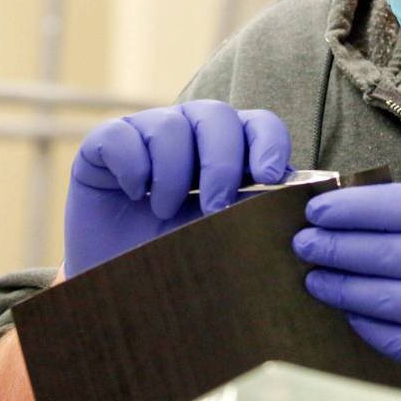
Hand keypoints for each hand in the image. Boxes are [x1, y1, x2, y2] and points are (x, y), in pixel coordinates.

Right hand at [64, 100, 291, 276]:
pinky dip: (133, 166)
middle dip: (222, 162)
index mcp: (231, 149)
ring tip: (164, 210)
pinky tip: (135, 194)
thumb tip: (295, 200)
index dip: (269, 142)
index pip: (260, 124)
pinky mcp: (104, 144)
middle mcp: (192, 132)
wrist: (121, 285)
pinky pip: (121, 135)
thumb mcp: (224, 236)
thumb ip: (255, 212)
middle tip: (215, 208)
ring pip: (170, 124)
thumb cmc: (182, 256)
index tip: (269, 176)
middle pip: (216, 116)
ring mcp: (147, 133)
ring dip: (173, 172)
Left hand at [292, 183, 400, 397]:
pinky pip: (387, 335)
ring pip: (372, 295)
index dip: (344, 209)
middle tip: (303, 244)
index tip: (316, 211)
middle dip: (328, 246)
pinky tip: (348, 310)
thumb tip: (358, 212)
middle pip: (373, 251)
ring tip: (314, 277)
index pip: (387, 205)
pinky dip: (361, 321)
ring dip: (334, 285)